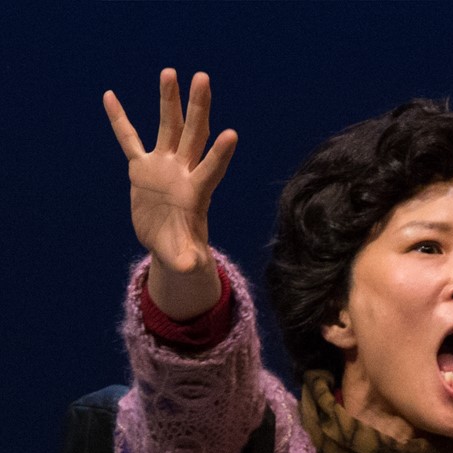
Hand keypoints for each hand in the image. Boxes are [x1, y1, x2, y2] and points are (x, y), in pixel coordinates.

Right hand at [103, 69, 237, 315]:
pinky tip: (109, 96)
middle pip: (193, 134)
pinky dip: (119, 120)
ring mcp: (163, 166)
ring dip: (169, 101)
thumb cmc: (182, 252)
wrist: (168, 244)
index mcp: (197, 193)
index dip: (220, 154)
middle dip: (198, 108)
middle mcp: (183, 172)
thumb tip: (191, 268)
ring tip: (169, 73)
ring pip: (168, 127)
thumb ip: (188, 260)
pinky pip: (128, 140)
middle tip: (202, 78)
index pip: (211, 169)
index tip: (231, 133)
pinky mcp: (142, 168)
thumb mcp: (184, 259)